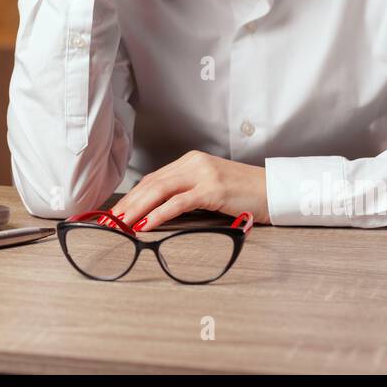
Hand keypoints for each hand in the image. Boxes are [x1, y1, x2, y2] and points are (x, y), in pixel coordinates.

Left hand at [109, 151, 270, 230]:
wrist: (274, 190)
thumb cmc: (244, 194)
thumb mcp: (211, 188)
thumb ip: (188, 193)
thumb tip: (160, 211)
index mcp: (191, 161)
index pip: (154, 178)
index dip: (133, 195)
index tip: (118, 211)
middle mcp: (194, 163)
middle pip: (152, 183)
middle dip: (129, 203)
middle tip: (111, 221)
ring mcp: (203, 174)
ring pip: (160, 190)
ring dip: (137, 208)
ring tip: (122, 224)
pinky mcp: (212, 189)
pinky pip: (178, 203)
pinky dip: (158, 214)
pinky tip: (145, 225)